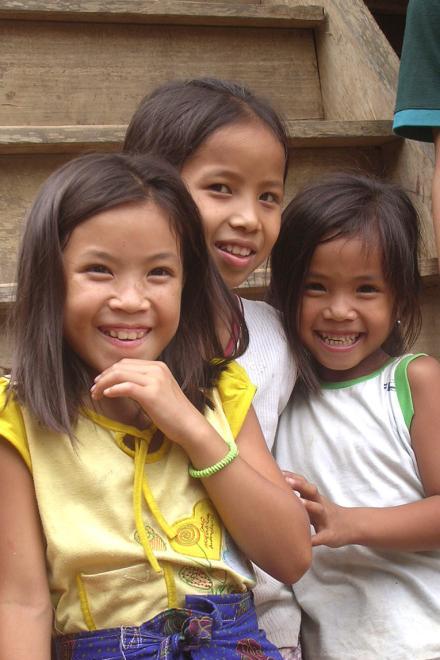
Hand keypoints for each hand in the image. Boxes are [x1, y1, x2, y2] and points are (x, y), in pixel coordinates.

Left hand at [91, 359, 207, 445]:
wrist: (189, 425)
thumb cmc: (173, 412)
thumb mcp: (159, 390)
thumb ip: (144, 383)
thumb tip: (120, 384)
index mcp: (158, 366)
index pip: (126, 363)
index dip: (109, 372)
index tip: (100, 383)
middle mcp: (156, 369)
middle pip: (120, 367)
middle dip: (103, 377)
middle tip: (94, 390)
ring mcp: (155, 380)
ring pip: (120, 375)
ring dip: (104, 384)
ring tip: (96, 395)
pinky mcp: (151, 394)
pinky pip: (125, 387)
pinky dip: (112, 390)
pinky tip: (107, 396)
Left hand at [283, 471, 351, 547]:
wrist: (351, 526)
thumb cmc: (325, 514)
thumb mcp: (313, 502)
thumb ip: (299, 495)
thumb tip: (276, 488)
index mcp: (314, 497)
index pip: (303, 482)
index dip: (292, 476)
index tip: (277, 470)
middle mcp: (320, 504)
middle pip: (311, 491)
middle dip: (299, 485)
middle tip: (286, 480)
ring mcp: (326, 519)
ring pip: (319, 509)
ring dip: (310, 505)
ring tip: (299, 503)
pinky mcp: (330, 535)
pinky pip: (322, 536)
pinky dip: (315, 539)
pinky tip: (306, 543)